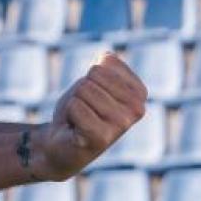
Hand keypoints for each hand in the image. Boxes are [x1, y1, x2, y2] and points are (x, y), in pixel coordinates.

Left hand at [34, 53, 146, 180]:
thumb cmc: (81, 108)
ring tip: (80, 118)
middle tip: (84, 109)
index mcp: (139, 92)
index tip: (93, 96)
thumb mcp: (94, 80)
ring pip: (83, 90)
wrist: (62, 143)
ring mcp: (122, 125)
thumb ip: (105, 65)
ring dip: (74, 103)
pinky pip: (75, 107)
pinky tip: (76, 128)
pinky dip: (69, 115)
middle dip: (80, 90)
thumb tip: (106, 57)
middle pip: (93, 76)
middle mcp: (138, 109)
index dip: (90, 77)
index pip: (105, 63)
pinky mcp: (102, 138)